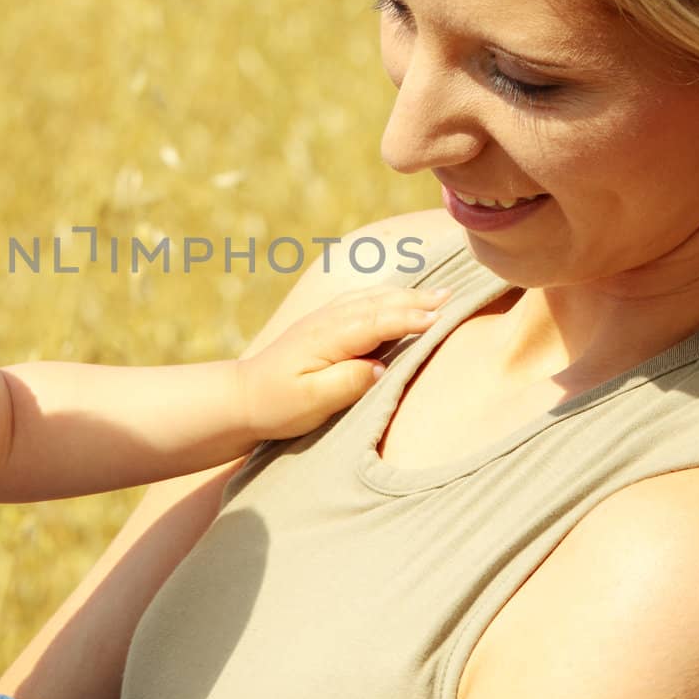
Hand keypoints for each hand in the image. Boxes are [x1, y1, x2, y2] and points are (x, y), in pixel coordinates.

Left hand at [235, 286, 447, 439]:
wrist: (244, 396)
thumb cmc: (279, 404)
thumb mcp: (312, 401)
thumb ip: (347, 382)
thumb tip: (379, 368)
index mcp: (328, 337)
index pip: (377, 322)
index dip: (409, 319)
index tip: (440, 317)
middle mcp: (329, 320)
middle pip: (380, 304)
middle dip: (418, 300)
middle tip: (454, 295)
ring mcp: (327, 318)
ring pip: (374, 299)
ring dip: (407, 295)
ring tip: (440, 294)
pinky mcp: (327, 323)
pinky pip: (364, 301)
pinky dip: (389, 297)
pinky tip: (403, 298)